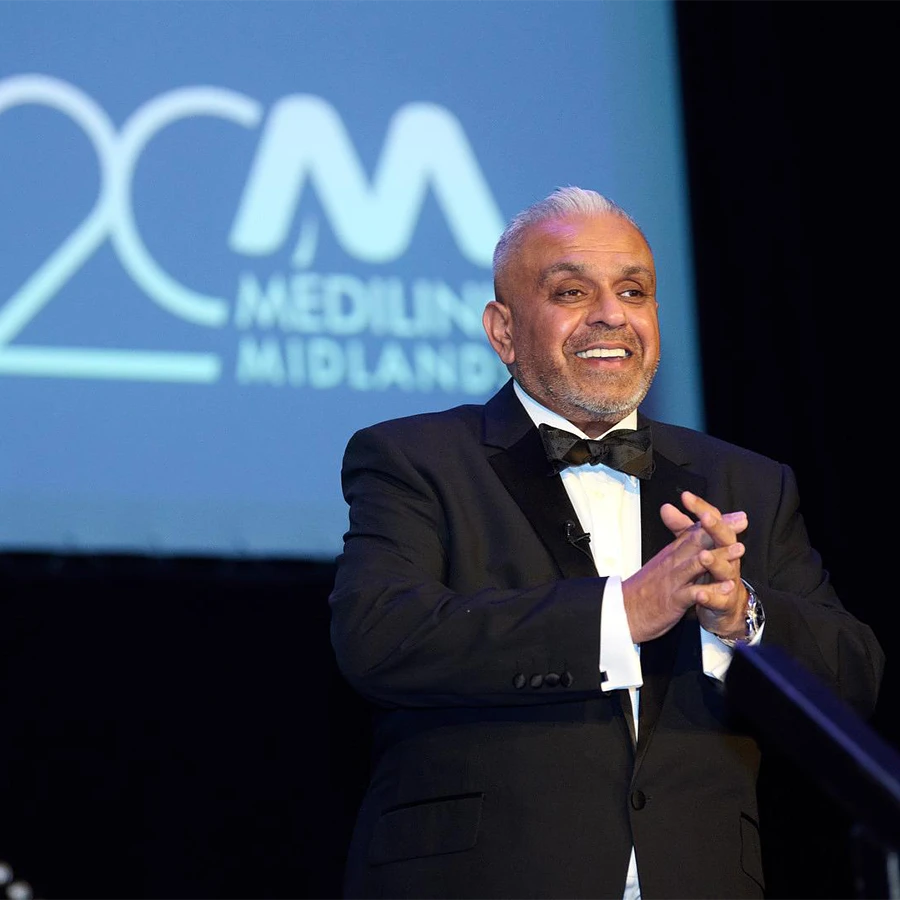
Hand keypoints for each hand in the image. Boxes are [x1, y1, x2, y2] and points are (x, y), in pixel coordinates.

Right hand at [622, 491, 746, 642]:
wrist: (623, 611)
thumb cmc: (644, 590)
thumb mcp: (660, 564)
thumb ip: (677, 548)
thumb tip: (688, 537)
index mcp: (671, 554)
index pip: (694, 533)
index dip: (715, 522)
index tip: (737, 516)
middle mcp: (672, 563)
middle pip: (697, 542)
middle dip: (719, 531)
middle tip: (740, 522)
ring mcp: (673, 580)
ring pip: (697, 564)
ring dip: (718, 555)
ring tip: (738, 549)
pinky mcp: (673, 600)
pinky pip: (693, 593)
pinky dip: (710, 590)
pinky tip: (726, 588)